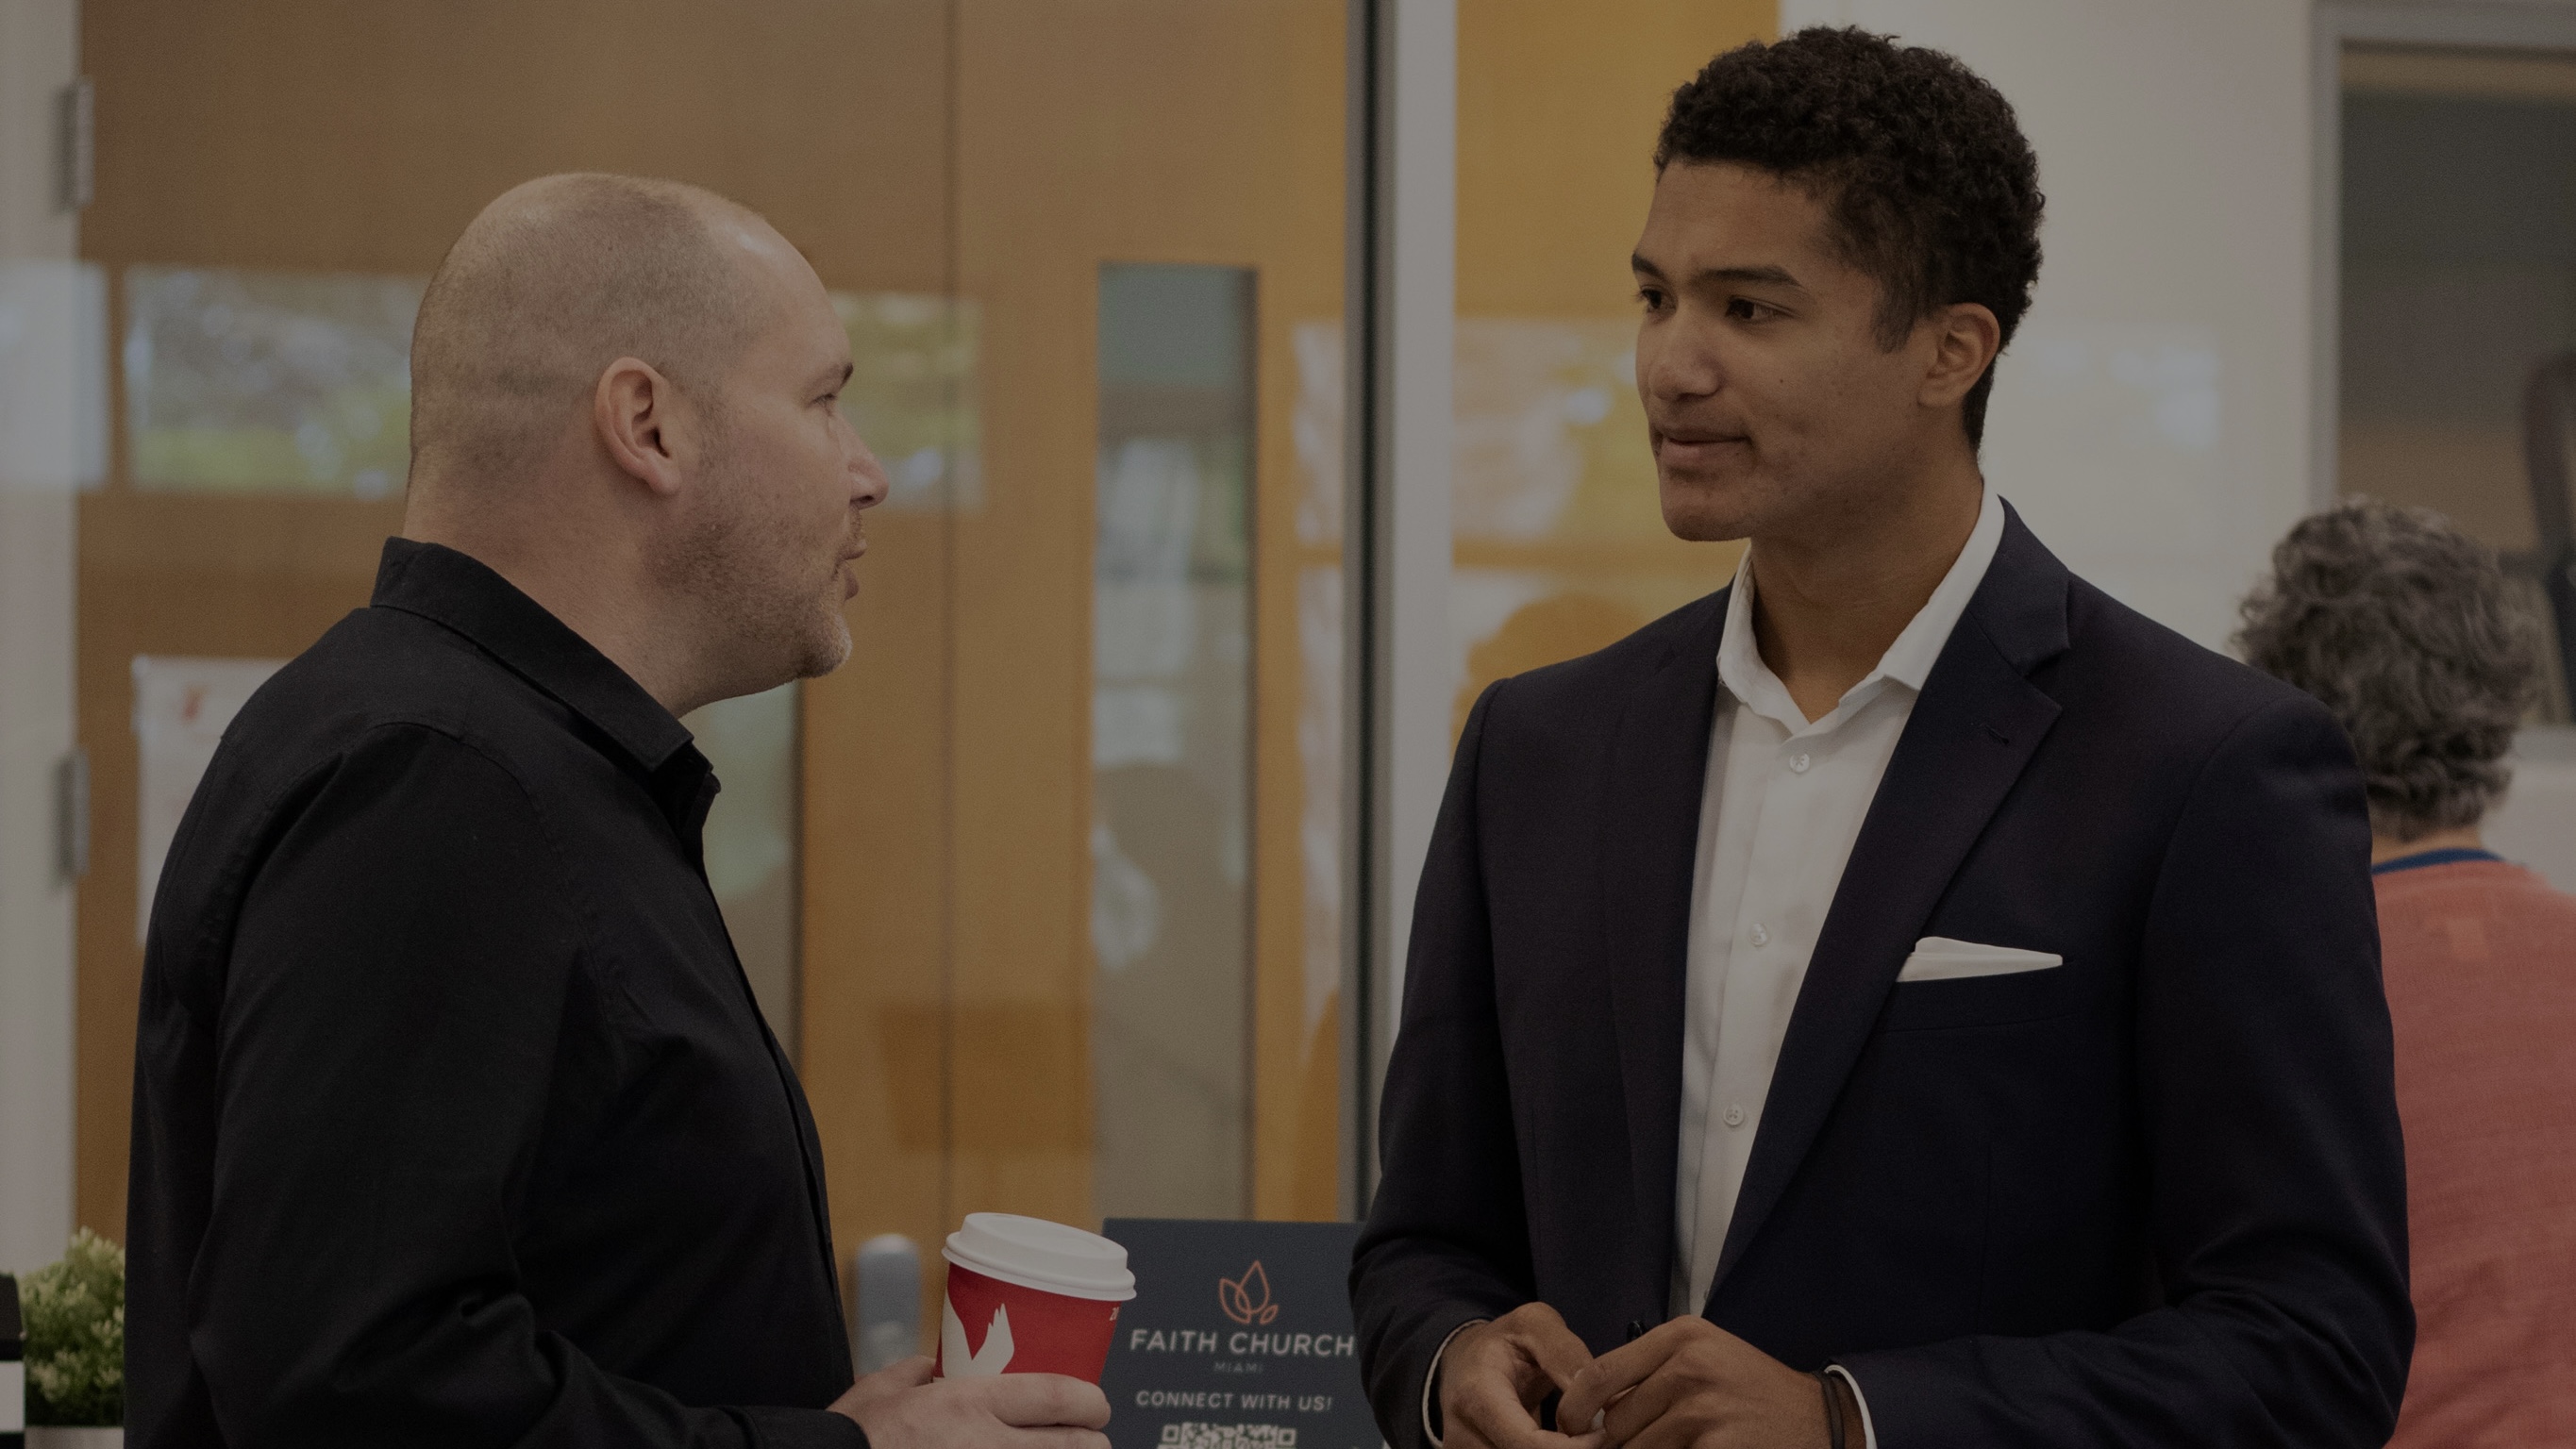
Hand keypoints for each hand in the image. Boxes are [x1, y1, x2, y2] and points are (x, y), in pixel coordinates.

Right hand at [831, 1357, 1112, 1448]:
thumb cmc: (851, 1438)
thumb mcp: (883, 1389)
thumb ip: (918, 1373)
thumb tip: (935, 1365)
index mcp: (971, 1404)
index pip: (1061, 1396)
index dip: (1092, 1401)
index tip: (1097, 1406)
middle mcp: (991, 1447)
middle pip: (1079, 1446)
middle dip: (1093, 1443)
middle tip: (1089, 1440)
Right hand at [1438, 1304, 1605, 1448]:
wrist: (1464, 1362)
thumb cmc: (1504, 1341)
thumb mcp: (1534, 1324)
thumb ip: (1565, 1354)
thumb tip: (1601, 1400)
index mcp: (1475, 1397)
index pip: (1528, 1444)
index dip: (1574, 1448)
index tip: (1601, 1432)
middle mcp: (1461, 1436)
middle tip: (1595, 1434)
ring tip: (1577, 1436)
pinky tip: (1559, 1441)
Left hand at [1554, 1319, 1835, 1448]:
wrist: (1821, 1420)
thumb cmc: (1753, 1391)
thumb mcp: (1704, 1358)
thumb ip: (1650, 1372)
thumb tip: (1590, 1406)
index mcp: (1682, 1337)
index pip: (1600, 1372)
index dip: (1575, 1407)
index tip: (1569, 1427)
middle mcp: (1689, 1366)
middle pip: (1615, 1419)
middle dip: (1615, 1443)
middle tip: (1630, 1445)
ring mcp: (1703, 1408)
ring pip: (1636, 1448)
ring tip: (1675, 1445)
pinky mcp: (1717, 1445)